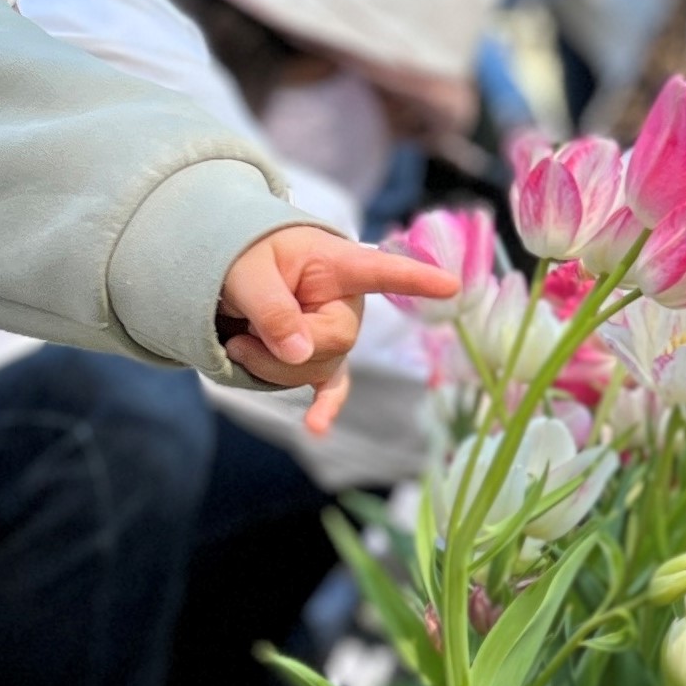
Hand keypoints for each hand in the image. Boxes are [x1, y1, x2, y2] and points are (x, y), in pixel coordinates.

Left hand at [220, 226, 458, 434]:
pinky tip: (317, 428)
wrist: (234, 272)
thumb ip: (273, 309)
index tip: (450, 285)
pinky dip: (324, 408)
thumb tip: (301, 355)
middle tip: (242, 331)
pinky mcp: (322, 358)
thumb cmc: (245, 257)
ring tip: (240, 340)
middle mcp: (348, 302)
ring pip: (318, 369)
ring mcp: (338, 333)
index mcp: (338, 265)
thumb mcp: (246, 272)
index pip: (382, 272)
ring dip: (271, 366)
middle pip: (336, 340)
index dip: (416, 278)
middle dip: (283, 346)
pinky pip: (331, 388)